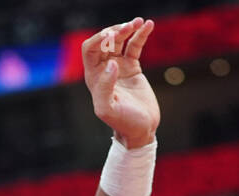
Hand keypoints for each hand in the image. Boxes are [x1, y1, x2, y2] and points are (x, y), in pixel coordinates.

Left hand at [82, 18, 158, 148]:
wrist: (141, 129)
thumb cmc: (122, 123)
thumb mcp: (109, 109)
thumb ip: (105, 88)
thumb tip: (111, 63)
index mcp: (94, 77)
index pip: (89, 49)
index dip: (98, 39)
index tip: (112, 36)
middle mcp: (104, 69)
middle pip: (105, 41)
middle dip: (115, 31)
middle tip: (128, 27)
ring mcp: (119, 67)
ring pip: (120, 40)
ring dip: (128, 28)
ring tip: (139, 22)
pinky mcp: (133, 67)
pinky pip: (135, 46)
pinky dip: (141, 35)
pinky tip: (149, 25)